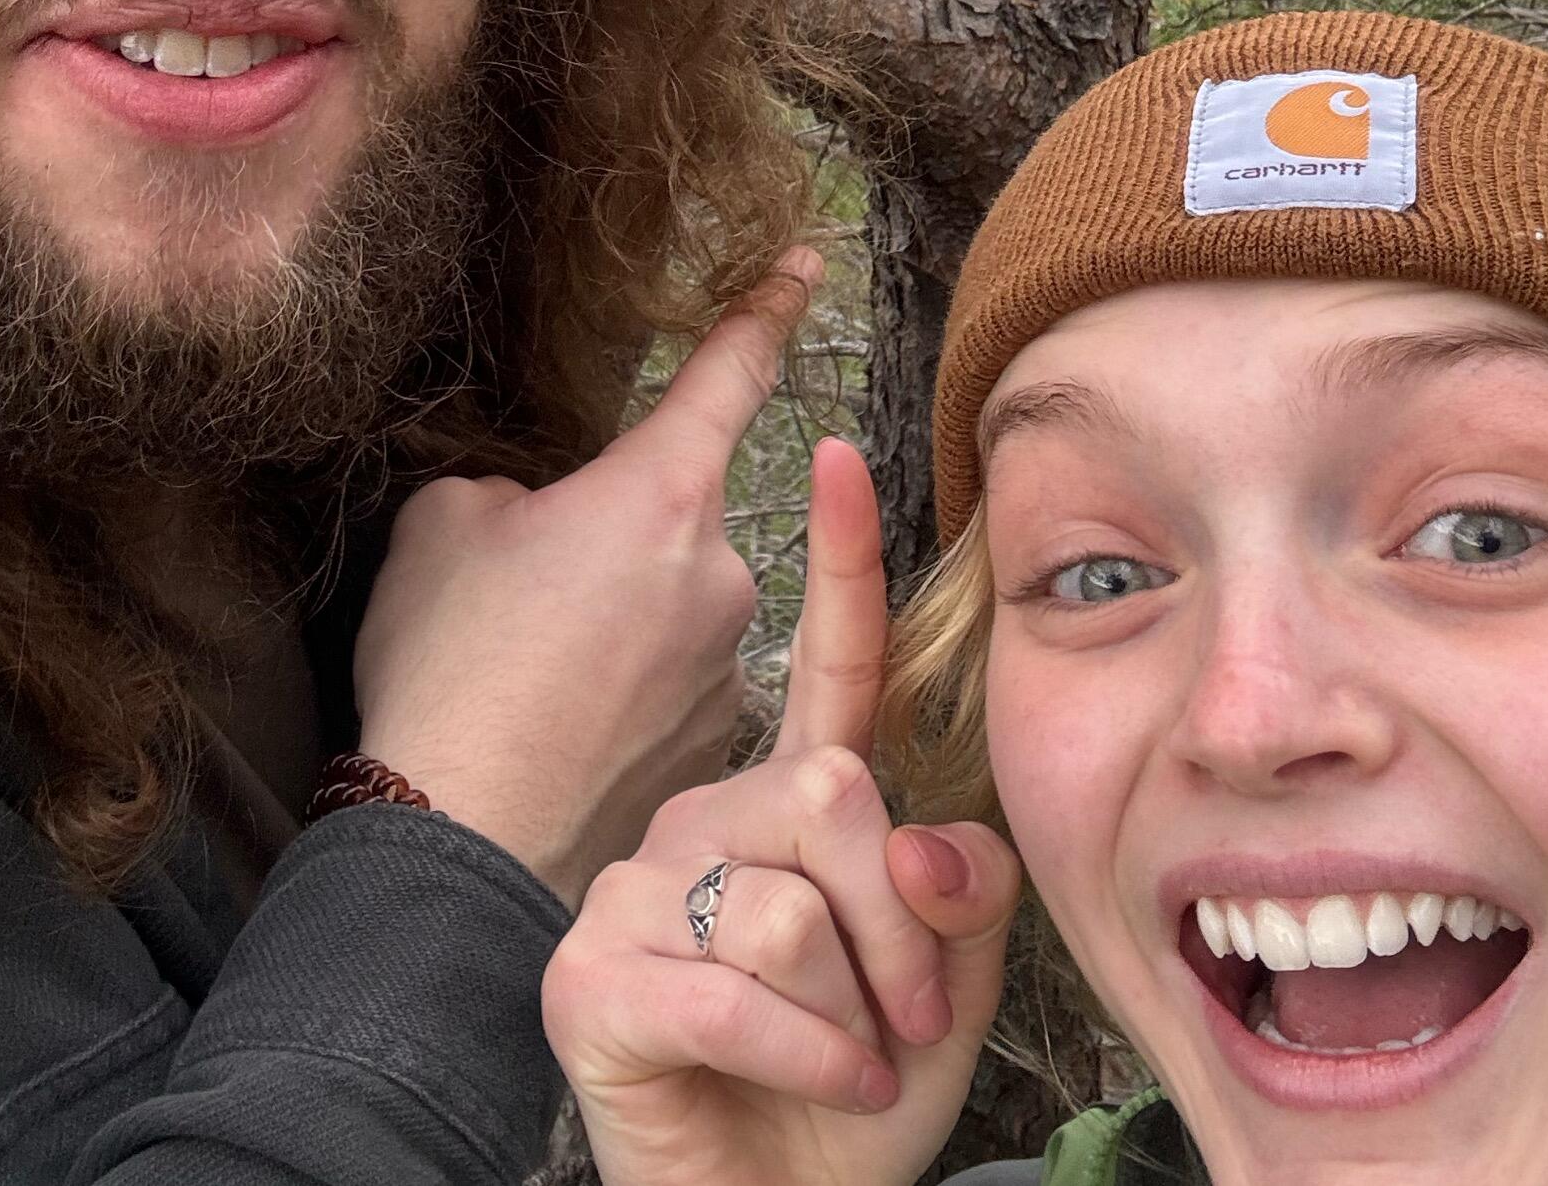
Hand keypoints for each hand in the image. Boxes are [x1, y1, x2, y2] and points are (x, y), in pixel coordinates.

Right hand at [352, 249, 821, 907]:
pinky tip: (556, 730)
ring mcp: (725, 664)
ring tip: (525, 680)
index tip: (803, 264)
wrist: (460, 844)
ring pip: (671, 605)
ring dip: (616, 622)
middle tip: (523, 599)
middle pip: (673, 514)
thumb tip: (531, 512)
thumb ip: (506, 489)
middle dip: (612, 537)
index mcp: (658, 492)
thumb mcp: (441, 528)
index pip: (731, 372)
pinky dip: (623, 694)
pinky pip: (671, 685)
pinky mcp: (716, 743)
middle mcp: (718, 569)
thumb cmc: (448, 671)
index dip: (766, 307)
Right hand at [542, 437, 1021, 1185]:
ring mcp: (636, 888)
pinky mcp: (590, 973)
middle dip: (900, 923)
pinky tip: (827, 1089)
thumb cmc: (861, 1091)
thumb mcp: (950, 977)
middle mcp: (706, 818)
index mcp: (796, 798)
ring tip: (850, 1059)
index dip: (842, 559)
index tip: (842, 456)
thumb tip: (914, 839)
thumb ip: (958, 882)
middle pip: (831, 794)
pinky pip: (736, 993)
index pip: (827, 662)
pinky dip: (810, 1059)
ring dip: (854, 1012)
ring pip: (789, 905)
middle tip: (908, 1013)